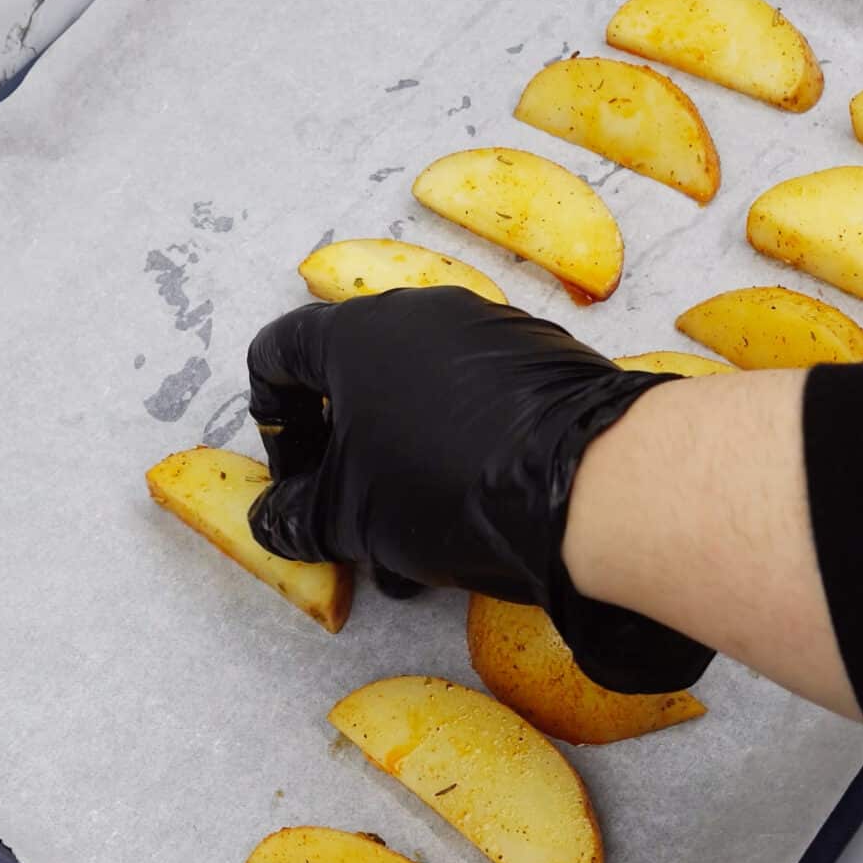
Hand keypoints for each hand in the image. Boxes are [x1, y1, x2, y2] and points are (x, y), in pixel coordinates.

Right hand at [244, 286, 714, 692]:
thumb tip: (272, 520)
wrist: (591, 481)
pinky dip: (465, 453)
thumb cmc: (444, 485)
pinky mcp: (551, 359)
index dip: (271, 424)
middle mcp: (425, 313)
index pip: (279, 355)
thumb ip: (295, 516)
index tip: (293, 481)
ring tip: (420, 549)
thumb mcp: (348, 518)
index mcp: (358, 332)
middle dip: (349, 462)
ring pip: (424, 401)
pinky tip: (480, 518)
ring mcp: (496, 330)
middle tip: (354, 524)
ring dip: (408, 468)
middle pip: (359, 381)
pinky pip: (484, 404)